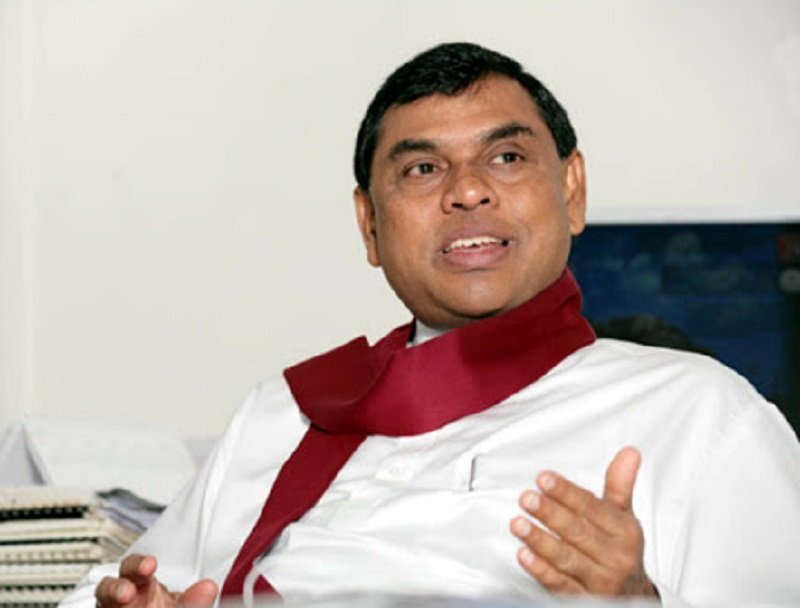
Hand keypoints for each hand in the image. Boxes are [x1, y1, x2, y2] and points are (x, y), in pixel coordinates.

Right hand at [95, 554, 217, 607]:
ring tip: (122, 599)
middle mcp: (122, 600)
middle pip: (109, 587)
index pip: (134, 568)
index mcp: (142, 586)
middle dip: (115, 587)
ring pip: (102, 602)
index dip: (139, 564)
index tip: (150, 565)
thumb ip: (195, 600)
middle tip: (126, 593)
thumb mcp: (184, 606)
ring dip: (109, 597)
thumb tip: (209, 587)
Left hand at [510, 447, 657, 597]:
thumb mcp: (623, 516)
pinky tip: (524, 555)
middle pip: (579, 532)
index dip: (567, 492)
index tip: (545, 479)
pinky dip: (541, 570)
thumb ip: (619, 485)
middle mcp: (615, 558)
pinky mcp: (582, 599)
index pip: (593, 508)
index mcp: (625, 533)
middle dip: (551, 514)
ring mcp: (598, 581)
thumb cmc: (621, 550)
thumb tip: (629, 453)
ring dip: (540, 540)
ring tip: (519, 523)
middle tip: (527, 498)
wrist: (632, 597)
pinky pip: (560, 585)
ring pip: (566, 558)